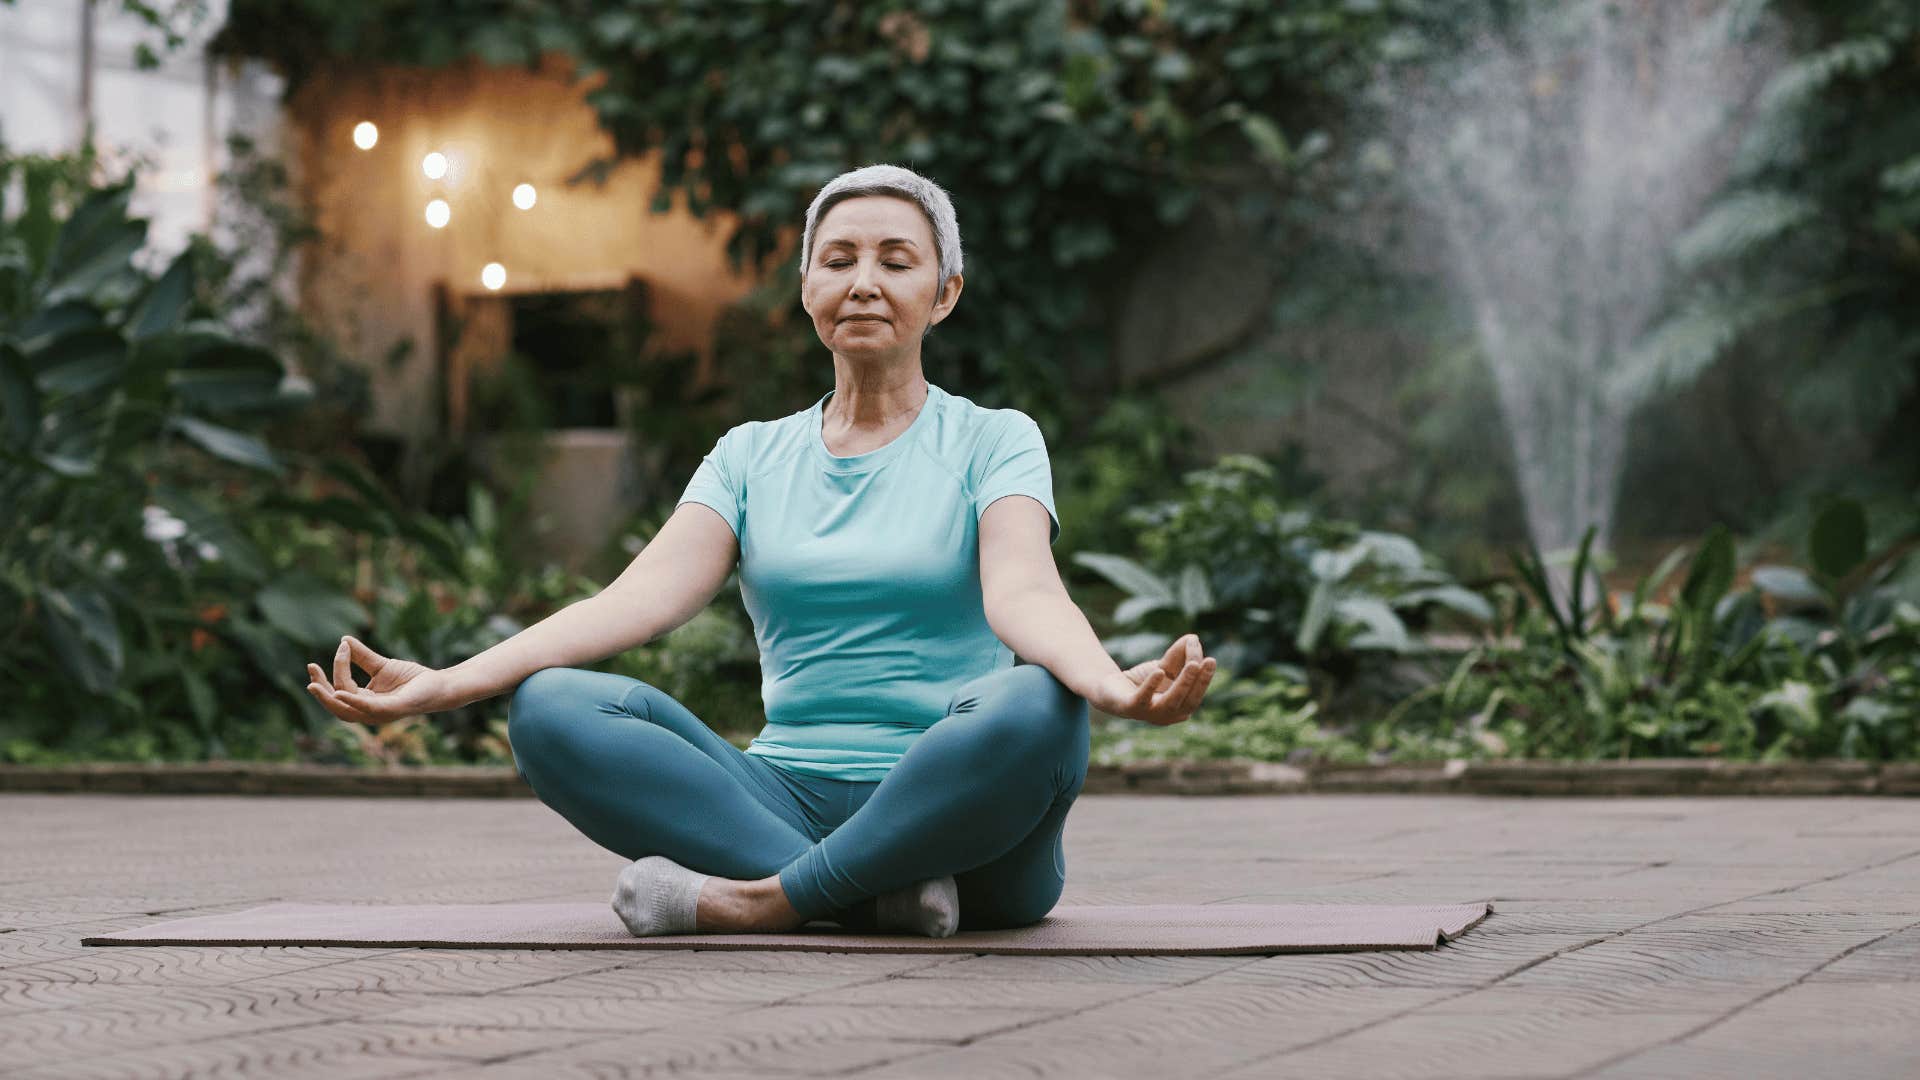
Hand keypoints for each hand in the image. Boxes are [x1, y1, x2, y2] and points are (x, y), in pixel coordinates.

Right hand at [304, 635, 447, 725]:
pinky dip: (352, 702)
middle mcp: (368, 711)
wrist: (439, 684)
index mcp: (364, 701)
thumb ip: (362, 656)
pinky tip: (339, 693)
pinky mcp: (392, 710)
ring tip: (314, 683)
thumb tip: (343, 639)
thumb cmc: (412, 679)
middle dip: (320, 689)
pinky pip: (367, 708)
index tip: (342, 646)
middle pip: (336, 705)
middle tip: (311, 669)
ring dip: (328, 697)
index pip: (340, 689)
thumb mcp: (382, 665)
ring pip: (346, 710)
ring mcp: (379, 714)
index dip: (335, 669)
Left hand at [1091, 633, 1217, 726]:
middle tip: (1205, 662)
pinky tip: (1159, 672)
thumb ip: (1180, 654)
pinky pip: (1142, 699)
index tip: (1211, 660)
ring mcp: (1149, 715)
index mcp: (1179, 708)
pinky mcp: (1130, 708)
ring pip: (1170, 702)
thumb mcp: (1165, 666)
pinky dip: (1151, 686)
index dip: (1204, 679)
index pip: (1196, 696)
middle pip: (1188, 702)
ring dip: (1183, 683)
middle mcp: (1167, 716)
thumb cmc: (1143, 680)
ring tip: (1192, 664)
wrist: (1110, 688)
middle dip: (1199, 682)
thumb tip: (1194, 638)